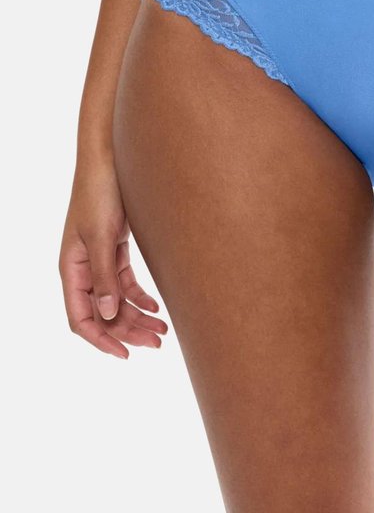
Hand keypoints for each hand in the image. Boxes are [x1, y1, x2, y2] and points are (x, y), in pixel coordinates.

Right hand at [59, 153, 167, 357]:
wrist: (111, 158)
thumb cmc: (101, 192)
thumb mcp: (102, 235)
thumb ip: (104, 275)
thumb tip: (107, 316)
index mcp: (71, 269)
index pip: (80, 319)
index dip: (101, 339)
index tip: (125, 354)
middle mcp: (83, 268)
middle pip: (103, 313)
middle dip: (128, 331)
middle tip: (157, 343)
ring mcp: (99, 258)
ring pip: (116, 299)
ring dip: (137, 316)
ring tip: (163, 330)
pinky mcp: (115, 246)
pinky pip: (125, 281)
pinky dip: (139, 295)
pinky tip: (157, 306)